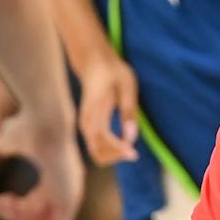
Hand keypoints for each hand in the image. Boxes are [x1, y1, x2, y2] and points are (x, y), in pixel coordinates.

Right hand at [0, 110, 84, 219]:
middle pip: (43, 213)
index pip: (39, 201)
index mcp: (57, 172)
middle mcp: (67, 184)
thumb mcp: (9, 137)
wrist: (43, 123)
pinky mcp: (72, 199)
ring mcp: (72, 192)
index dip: (16, 207)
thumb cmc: (27, 125)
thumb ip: (6, 145)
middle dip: (16, 216)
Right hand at [74, 49, 140, 165]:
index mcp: (95, 110)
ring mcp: (85, 125)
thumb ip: (128, 111)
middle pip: (97, 152)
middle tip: (134, 153)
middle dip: (116, 157)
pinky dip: (110, 150)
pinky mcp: (88, 127)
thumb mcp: (127, 86)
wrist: (93, 62)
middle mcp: (86, 121)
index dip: (119, 150)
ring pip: (96, 152)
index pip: (103, 139)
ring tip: (130, 149)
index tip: (134, 154)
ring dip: (113, 155)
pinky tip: (123, 143)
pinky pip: (96, 146)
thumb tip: (131, 138)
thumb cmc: (113, 72)